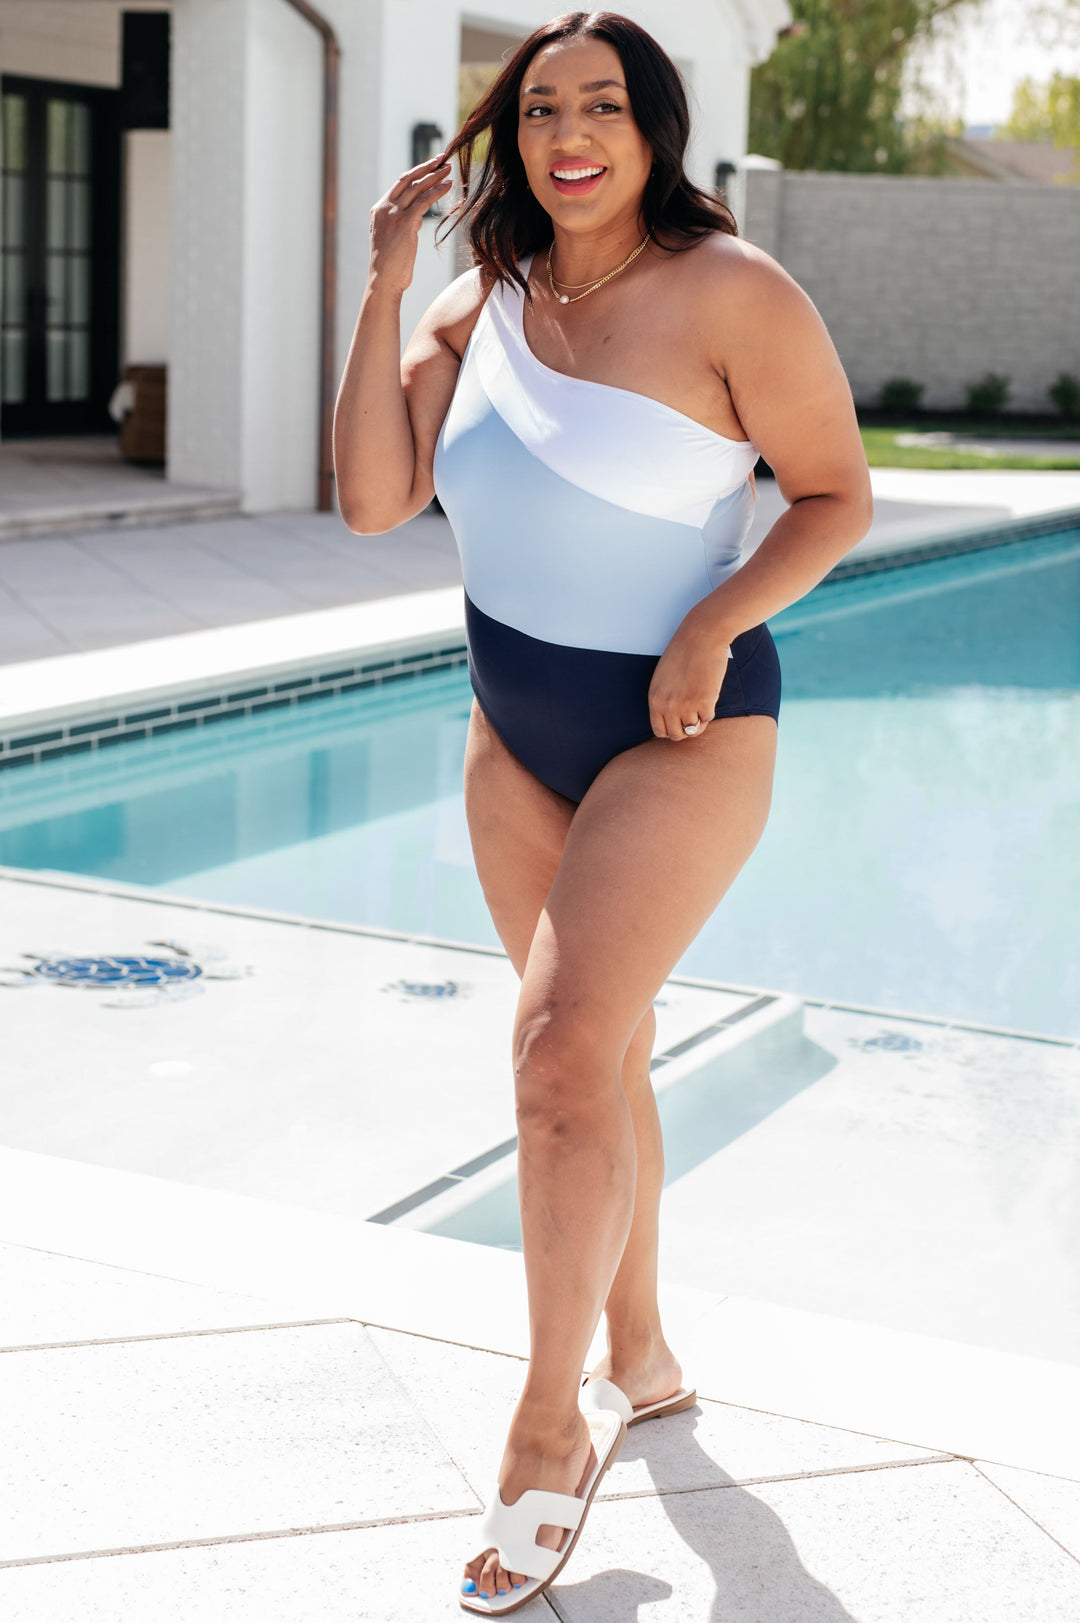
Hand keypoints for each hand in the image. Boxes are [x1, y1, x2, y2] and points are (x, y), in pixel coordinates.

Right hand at [368, 154, 453, 295]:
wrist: (383, 282)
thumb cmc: (390, 268)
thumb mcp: (393, 240)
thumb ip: (402, 225)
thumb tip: (415, 220)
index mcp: (379, 210)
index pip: (400, 184)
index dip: (416, 172)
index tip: (430, 165)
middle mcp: (384, 208)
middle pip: (407, 179)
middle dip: (426, 166)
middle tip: (442, 157)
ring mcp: (393, 214)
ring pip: (416, 187)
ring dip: (435, 175)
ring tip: (449, 168)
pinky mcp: (405, 223)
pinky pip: (424, 201)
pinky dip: (437, 191)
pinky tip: (448, 185)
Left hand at [648, 623, 732, 741]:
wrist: (701, 636)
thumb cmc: (683, 654)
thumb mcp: (663, 679)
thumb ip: (664, 700)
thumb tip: (674, 722)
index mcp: (654, 699)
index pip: (659, 730)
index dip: (671, 730)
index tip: (679, 724)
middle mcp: (668, 706)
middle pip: (677, 735)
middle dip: (685, 730)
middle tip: (693, 717)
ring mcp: (686, 706)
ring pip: (694, 729)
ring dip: (699, 719)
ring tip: (701, 700)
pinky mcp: (705, 702)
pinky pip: (708, 718)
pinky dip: (710, 709)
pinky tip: (708, 692)